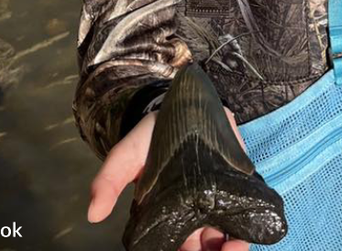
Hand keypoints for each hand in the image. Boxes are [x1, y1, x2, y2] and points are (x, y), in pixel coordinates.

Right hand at [87, 107, 250, 250]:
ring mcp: (217, 201)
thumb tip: (93, 215)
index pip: (173, 244)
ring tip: (234, 248)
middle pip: (203, 245)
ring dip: (232, 247)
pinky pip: (246, 215)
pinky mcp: (238, 186)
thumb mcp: (126, 155)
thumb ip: (109, 181)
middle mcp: (192, 213)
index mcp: (166, 214)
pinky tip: (246, 235)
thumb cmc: (151, 136)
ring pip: (226, 235)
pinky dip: (248, 229)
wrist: (183, 104)